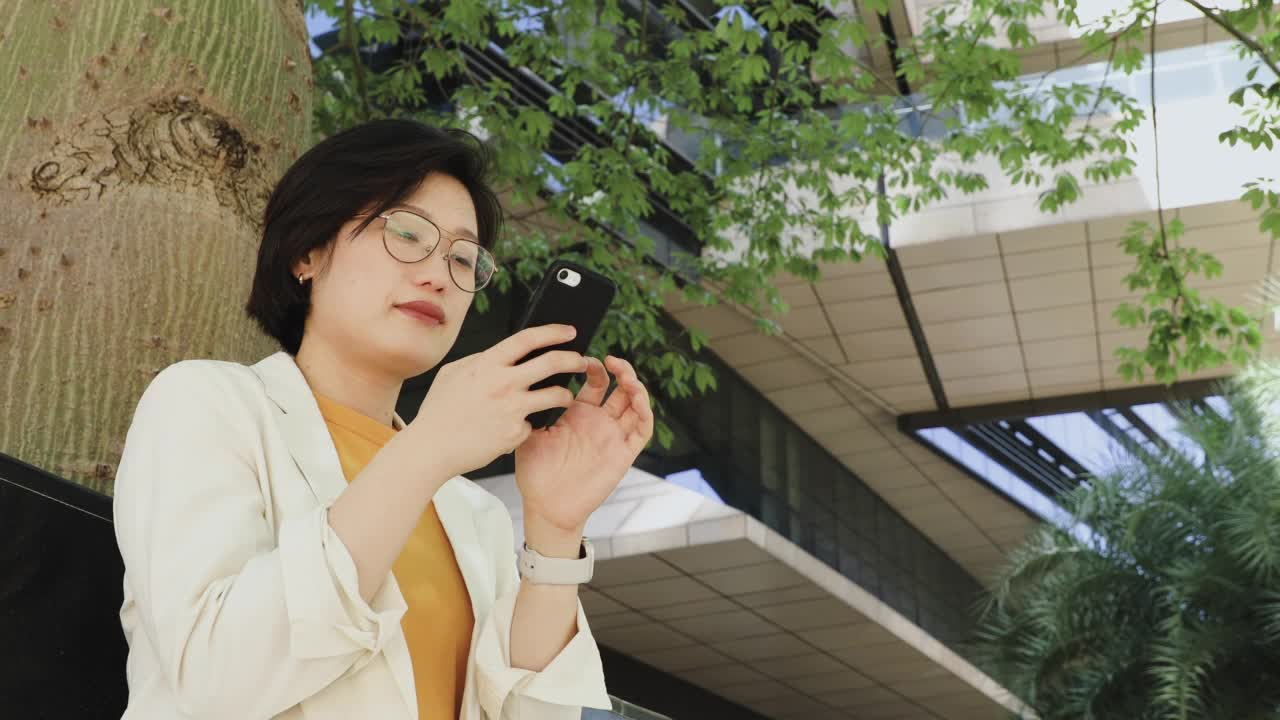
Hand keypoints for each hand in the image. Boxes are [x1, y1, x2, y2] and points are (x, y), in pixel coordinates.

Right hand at [407, 324, 586, 479]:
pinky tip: (515, 428)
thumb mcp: (453, 374)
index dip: (553, 332)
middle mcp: (503, 383)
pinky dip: (528, 424)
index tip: (569, 331)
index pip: (528, 338)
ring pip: (556, 395)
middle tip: (583, 361)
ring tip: (566, 396)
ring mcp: (512, 409)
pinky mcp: (516, 433)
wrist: (431, 448)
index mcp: (487, 364)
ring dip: (566, 394)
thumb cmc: (439, 411)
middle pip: (552, 362)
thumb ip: (480, 361)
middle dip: (574, 359)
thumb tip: (501, 355)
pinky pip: (533, 423)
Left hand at [515, 355, 653, 544]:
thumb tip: (531, 383)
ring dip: (636, 388)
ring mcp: (613, 437)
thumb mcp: (530, 434)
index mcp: (578, 414)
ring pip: (635, 405)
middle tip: (613, 361)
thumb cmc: (535, 474)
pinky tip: (637, 400)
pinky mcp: (624, 454)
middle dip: (621, 371)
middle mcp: (599, 422)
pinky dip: (645, 412)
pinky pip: (642, 430)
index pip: (596, 382)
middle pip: (620, 388)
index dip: (595, 368)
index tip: (585, 360)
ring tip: (627, 377)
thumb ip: (535, 408)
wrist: (546, 506)